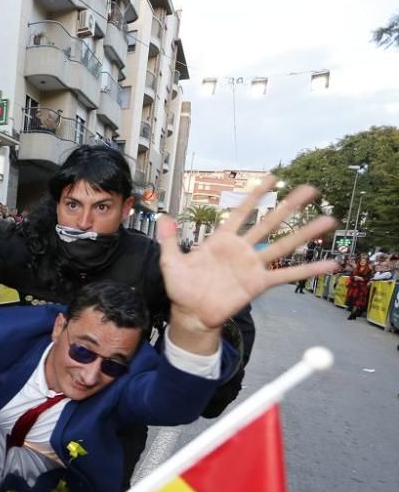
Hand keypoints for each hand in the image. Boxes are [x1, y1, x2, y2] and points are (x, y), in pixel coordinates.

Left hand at [157, 175, 337, 330]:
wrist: (190, 314)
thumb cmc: (181, 288)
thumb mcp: (171, 262)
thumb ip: (169, 239)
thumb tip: (163, 216)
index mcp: (221, 240)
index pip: (241, 211)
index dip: (256, 195)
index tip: (272, 178)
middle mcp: (241, 249)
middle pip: (269, 223)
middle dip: (289, 206)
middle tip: (310, 189)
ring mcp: (252, 265)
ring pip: (283, 245)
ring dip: (305, 233)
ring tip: (329, 219)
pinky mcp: (259, 284)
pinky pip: (286, 276)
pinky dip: (308, 270)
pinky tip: (329, 264)